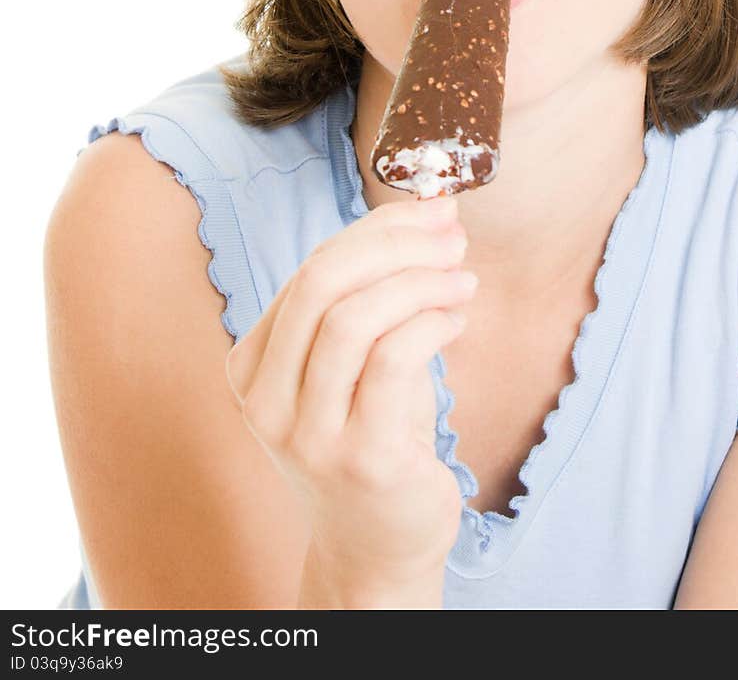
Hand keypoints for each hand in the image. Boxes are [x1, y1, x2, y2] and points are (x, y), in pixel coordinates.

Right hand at [225, 194, 475, 588]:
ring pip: (352, 319)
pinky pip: (392, 361)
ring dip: (419, 282)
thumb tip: (433, 214)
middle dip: (394, 246)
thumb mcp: (354, 363)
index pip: (310, 269)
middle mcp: (265, 401)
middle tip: (451, 236)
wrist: (378, 547)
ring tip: (461, 281)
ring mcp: (307, 434)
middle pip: (319, 283)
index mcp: (253, 366)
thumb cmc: (373, 438)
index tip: (433, 212)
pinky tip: (456, 320)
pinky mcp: (360, 458)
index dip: (376, 230)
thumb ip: (373, 295)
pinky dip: (430, 323)